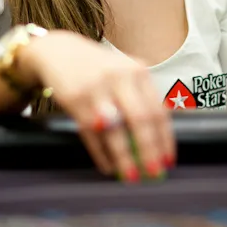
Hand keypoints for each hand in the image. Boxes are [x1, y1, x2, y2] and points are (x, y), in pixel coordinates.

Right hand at [20, 31, 175, 180]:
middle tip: (154, 173)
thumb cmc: (97, 68)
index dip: (165, 139)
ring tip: (131, 176)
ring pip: (115, 131)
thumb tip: (156, 142)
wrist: (58, 51)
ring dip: (125, 158)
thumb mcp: (123, 73)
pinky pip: (92, 134)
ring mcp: (97, 89)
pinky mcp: (76, 100)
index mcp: (138, 71)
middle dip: (149, 151)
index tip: (168, 161)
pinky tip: (108, 166)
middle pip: (141, 120)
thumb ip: (140, 99)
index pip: (158, 110)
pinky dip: (101, 154)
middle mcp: (120, 77)